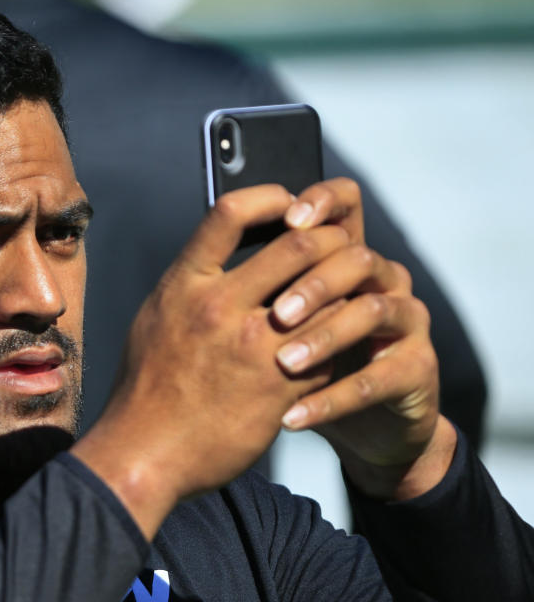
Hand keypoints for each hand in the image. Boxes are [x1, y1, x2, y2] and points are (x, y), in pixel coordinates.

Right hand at [72, 184, 352, 536]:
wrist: (145, 453)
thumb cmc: (147, 386)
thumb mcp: (155, 317)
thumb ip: (190, 282)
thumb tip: (219, 252)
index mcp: (185, 286)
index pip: (231, 213)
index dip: (270, 198)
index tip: (290, 207)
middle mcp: (220, 309)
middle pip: (299, 246)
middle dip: (329, 240)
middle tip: (337, 247)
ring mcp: (255, 350)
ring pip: (328, 297)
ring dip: (345, 289)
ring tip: (348, 290)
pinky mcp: (282, 389)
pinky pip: (332, 351)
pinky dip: (341, 342)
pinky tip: (338, 342)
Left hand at [270, 178, 452, 499]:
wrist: (357, 423)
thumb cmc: (303, 360)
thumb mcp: (277, 318)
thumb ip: (258, 282)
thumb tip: (207, 255)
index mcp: (345, 254)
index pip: (346, 204)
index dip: (323, 202)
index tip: (288, 218)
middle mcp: (382, 278)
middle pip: (357, 257)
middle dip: (314, 283)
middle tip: (275, 313)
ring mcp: (406, 320)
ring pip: (373, 310)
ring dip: (325, 338)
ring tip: (284, 364)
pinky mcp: (417, 367)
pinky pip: (378, 379)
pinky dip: (331, 400)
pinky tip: (292, 417)